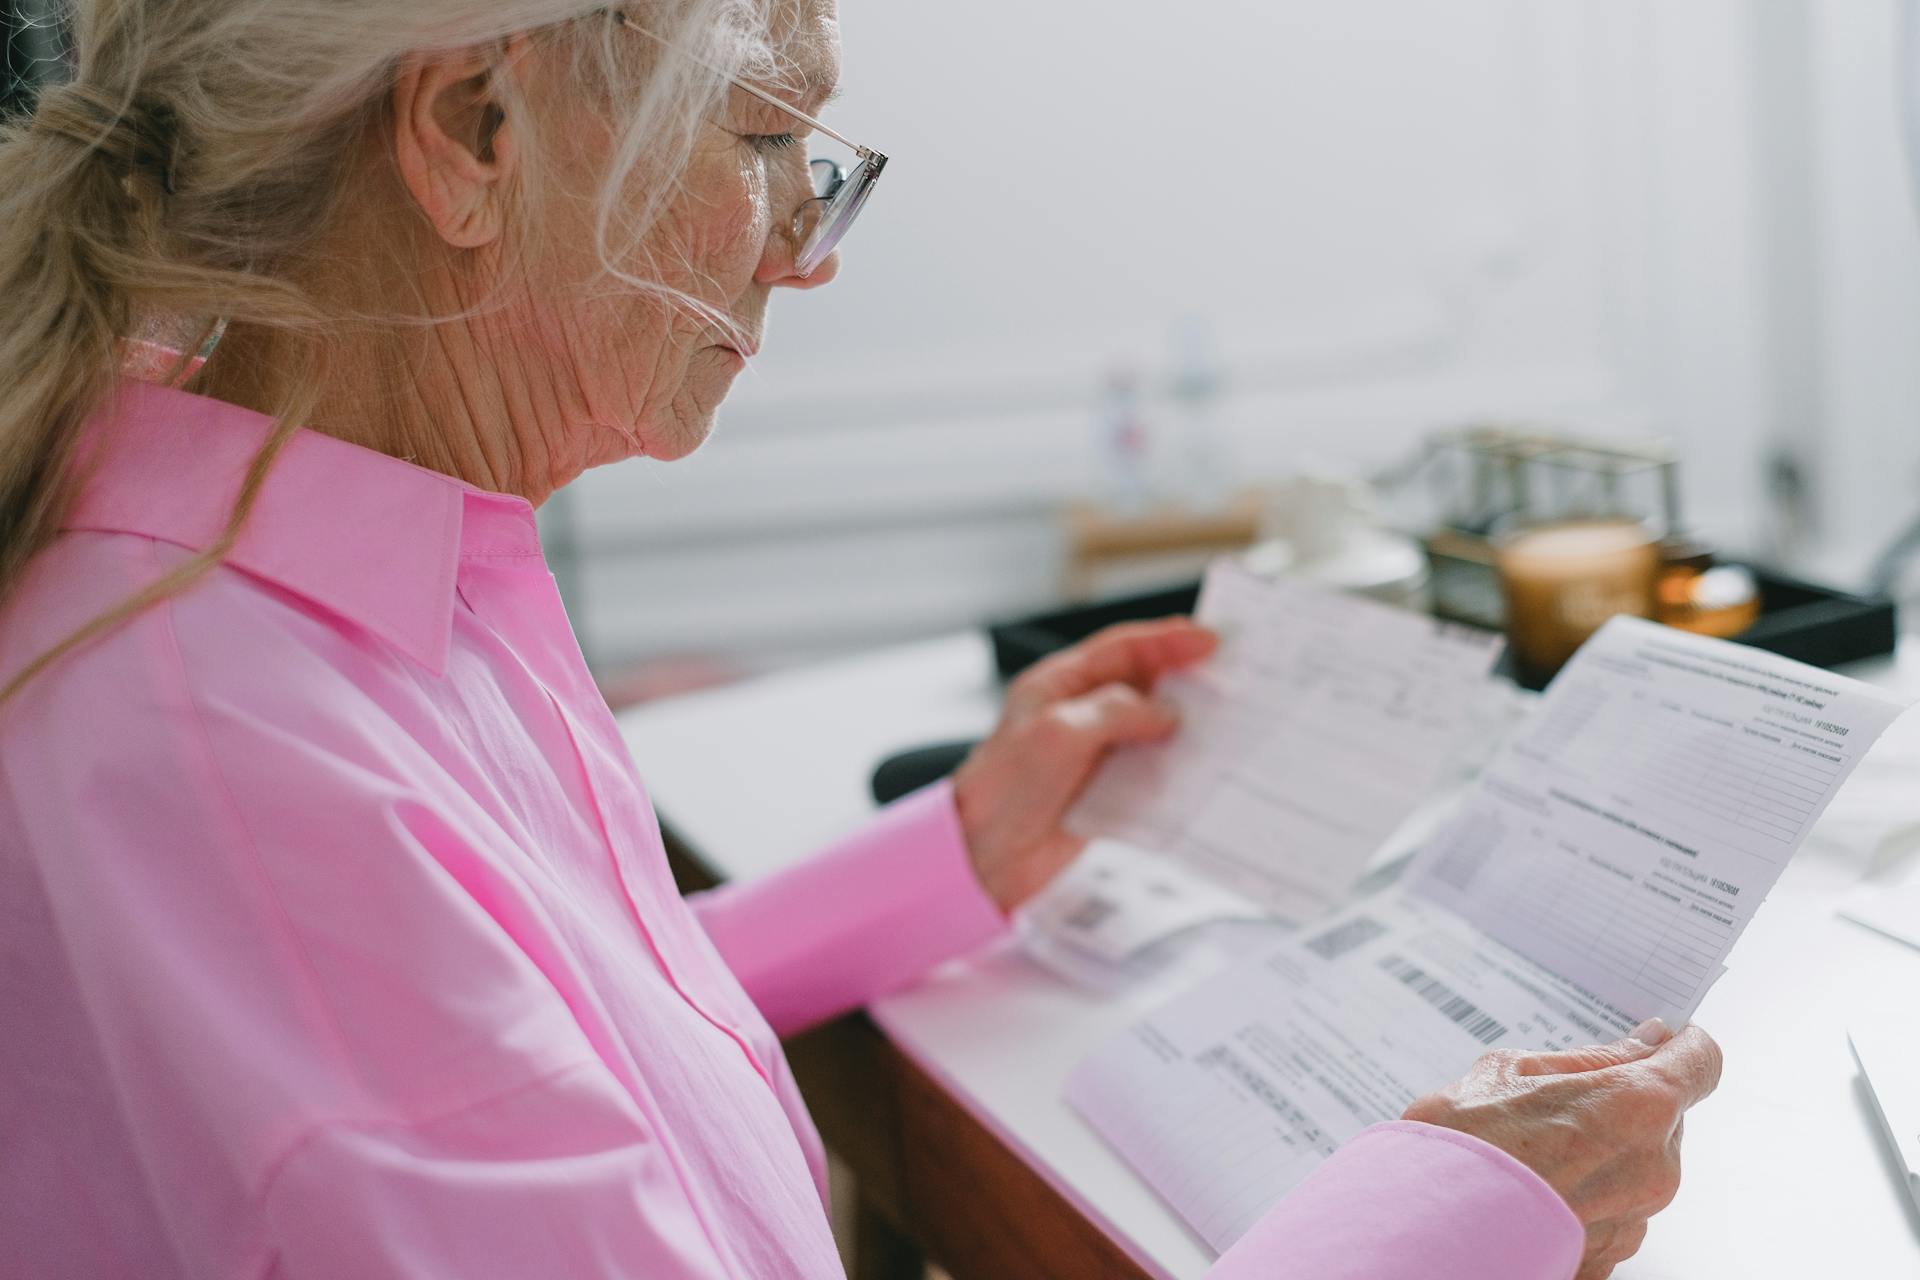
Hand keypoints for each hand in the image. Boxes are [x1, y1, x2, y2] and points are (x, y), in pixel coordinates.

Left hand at [951, 617, 1216, 911]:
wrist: (981, 856)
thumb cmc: (1001, 788)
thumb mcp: (1060, 733)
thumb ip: (1116, 712)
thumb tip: (1165, 712)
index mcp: (1059, 685)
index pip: (1123, 650)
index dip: (1169, 641)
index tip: (1211, 640)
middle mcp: (1078, 714)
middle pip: (1143, 685)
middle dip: (1186, 681)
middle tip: (1232, 679)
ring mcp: (1092, 754)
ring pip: (1152, 730)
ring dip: (1187, 729)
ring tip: (1228, 726)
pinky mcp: (1103, 793)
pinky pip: (1149, 774)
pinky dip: (1176, 772)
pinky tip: (1200, 772)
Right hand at [1402, 1020, 1722, 1279]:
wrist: (1429, 1226)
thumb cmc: (1464, 1146)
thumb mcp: (1512, 1071)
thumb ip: (1590, 1059)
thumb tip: (1643, 1043)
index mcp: (1639, 1104)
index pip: (1701, 1061)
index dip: (1681, 1047)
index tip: (1661, 1043)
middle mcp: (1653, 1166)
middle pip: (1664, 1118)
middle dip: (1625, 1105)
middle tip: (1560, 1103)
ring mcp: (1636, 1220)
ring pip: (1638, 1169)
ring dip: (1603, 1156)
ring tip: (1534, 1156)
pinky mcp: (1613, 1258)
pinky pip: (1615, 1215)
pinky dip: (1586, 1201)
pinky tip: (1536, 1193)